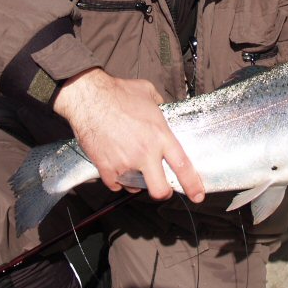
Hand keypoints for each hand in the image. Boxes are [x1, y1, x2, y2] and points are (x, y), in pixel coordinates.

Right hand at [52, 67, 205, 203]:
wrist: (90, 97)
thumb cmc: (118, 92)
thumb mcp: (148, 92)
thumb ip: (160, 105)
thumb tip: (163, 109)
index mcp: (160, 135)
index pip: (182, 166)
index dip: (192, 184)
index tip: (197, 195)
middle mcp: (145, 153)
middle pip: (160, 190)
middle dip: (163, 192)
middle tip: (161, 187)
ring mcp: (124, 162)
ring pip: (135, 188)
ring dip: (135, 181)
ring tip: (131, 164)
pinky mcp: (106, 167)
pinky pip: (115, 184)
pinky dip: (116, 179)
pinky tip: (116, 166)